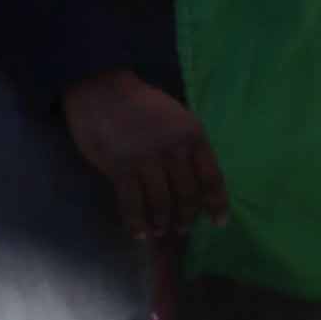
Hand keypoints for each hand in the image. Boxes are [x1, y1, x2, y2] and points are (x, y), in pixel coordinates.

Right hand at [61, 69, 226, 242]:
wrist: (101, 87)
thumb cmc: (141, 105)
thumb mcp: (177, 117)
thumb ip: (188, 146)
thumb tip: (198, 182)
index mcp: (192, 134)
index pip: (212, 177)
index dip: (217, 204)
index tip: (219, 222)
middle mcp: (173, 148)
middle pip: (188, 194)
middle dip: (187, 216)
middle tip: (183, 227)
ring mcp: (146, 159)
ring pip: (162, 203)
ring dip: (163, 222)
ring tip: (161, 230)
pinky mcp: (120, 167)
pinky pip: (132, 204)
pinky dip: (137, 223)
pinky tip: (139, 233)